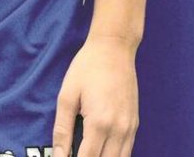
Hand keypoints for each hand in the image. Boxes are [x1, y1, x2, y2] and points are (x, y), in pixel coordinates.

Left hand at [52, 35, 138, 156]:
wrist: (114, 47)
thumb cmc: (87, 67)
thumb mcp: (67, 95)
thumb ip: (62, 129)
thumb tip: (58, 156)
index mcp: (99, 123)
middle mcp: (119, 130)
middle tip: (74, 154)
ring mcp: (130, 128)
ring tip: (87, 152)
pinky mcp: (135, 124)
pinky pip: (127, 152)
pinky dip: (115, 156)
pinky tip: (101, 151)